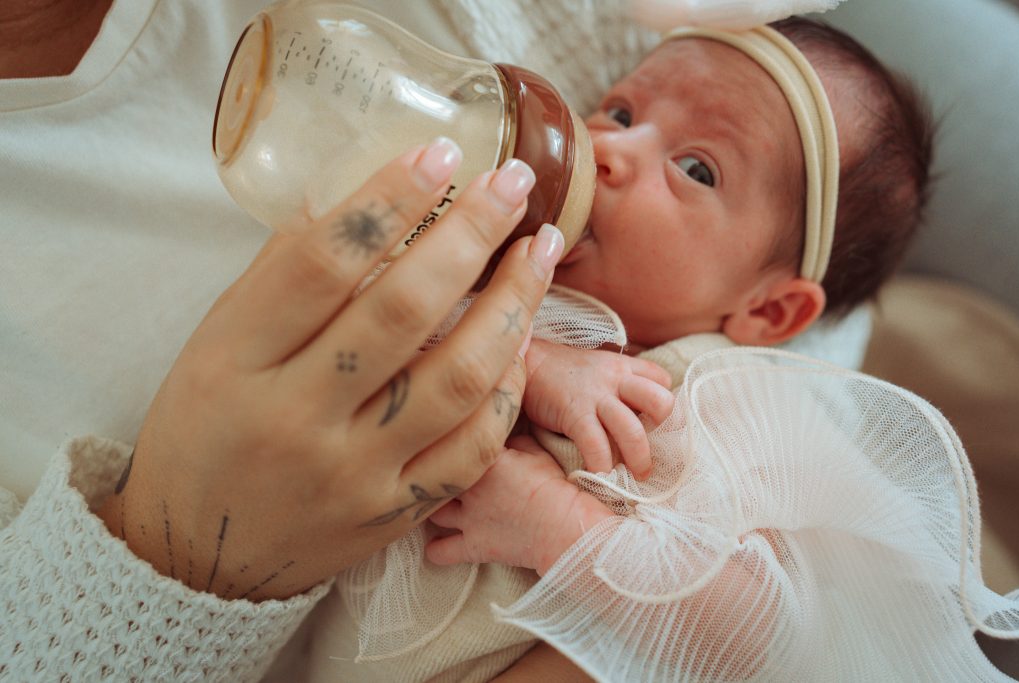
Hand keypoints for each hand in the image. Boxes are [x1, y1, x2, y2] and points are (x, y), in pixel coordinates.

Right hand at [97, 140, 564, 600]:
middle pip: (403, 309)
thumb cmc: (203, 433)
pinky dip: (505, 390)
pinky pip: (471, 449)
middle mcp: (297, 416)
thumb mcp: (215, 346)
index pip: (323, 261)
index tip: (441, 154)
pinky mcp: (392, 515)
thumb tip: (362, 196)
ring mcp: (352, 472)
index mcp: (237, 359)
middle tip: (513, 184)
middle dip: (471, 234)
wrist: (198, 558)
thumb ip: (283, 277)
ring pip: (456, 378)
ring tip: (540, 252)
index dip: (390, 198)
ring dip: (512, 305)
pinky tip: (520, 342)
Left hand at [426, 436, 612, 574]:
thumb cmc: (555, 488)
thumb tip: (505, 438)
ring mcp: (469, 519)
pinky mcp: (474, 546)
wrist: (566, 528)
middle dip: (434, 475)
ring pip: (430, 512)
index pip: (457, 445)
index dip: (455, 446)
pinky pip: (441, 552)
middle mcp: (469, 487)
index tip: (455, 445)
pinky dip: (436, 550)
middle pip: (435, 477)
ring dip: (431, 509)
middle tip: (435, 475)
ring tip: (434, 506)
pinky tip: (436, 544)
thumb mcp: (537, 453)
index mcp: (484, 459)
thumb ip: (514, 441)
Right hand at [523, 339, 673, 477]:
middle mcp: (616, 379)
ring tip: (637, 475)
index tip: (656, 425)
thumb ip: (619, 385)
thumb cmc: (562, 372)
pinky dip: (601, 464)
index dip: (665, 404)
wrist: (526, 362)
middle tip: (654, 447)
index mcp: (624, 367)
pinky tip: (600, 474)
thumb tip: (637, 415)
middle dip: (664, 429)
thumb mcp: (599, 368)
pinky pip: (596, 444)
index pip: (662, 380)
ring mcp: (596, 396)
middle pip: (661, 401)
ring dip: (639, 458)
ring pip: (633, 430)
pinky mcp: (574, 413)